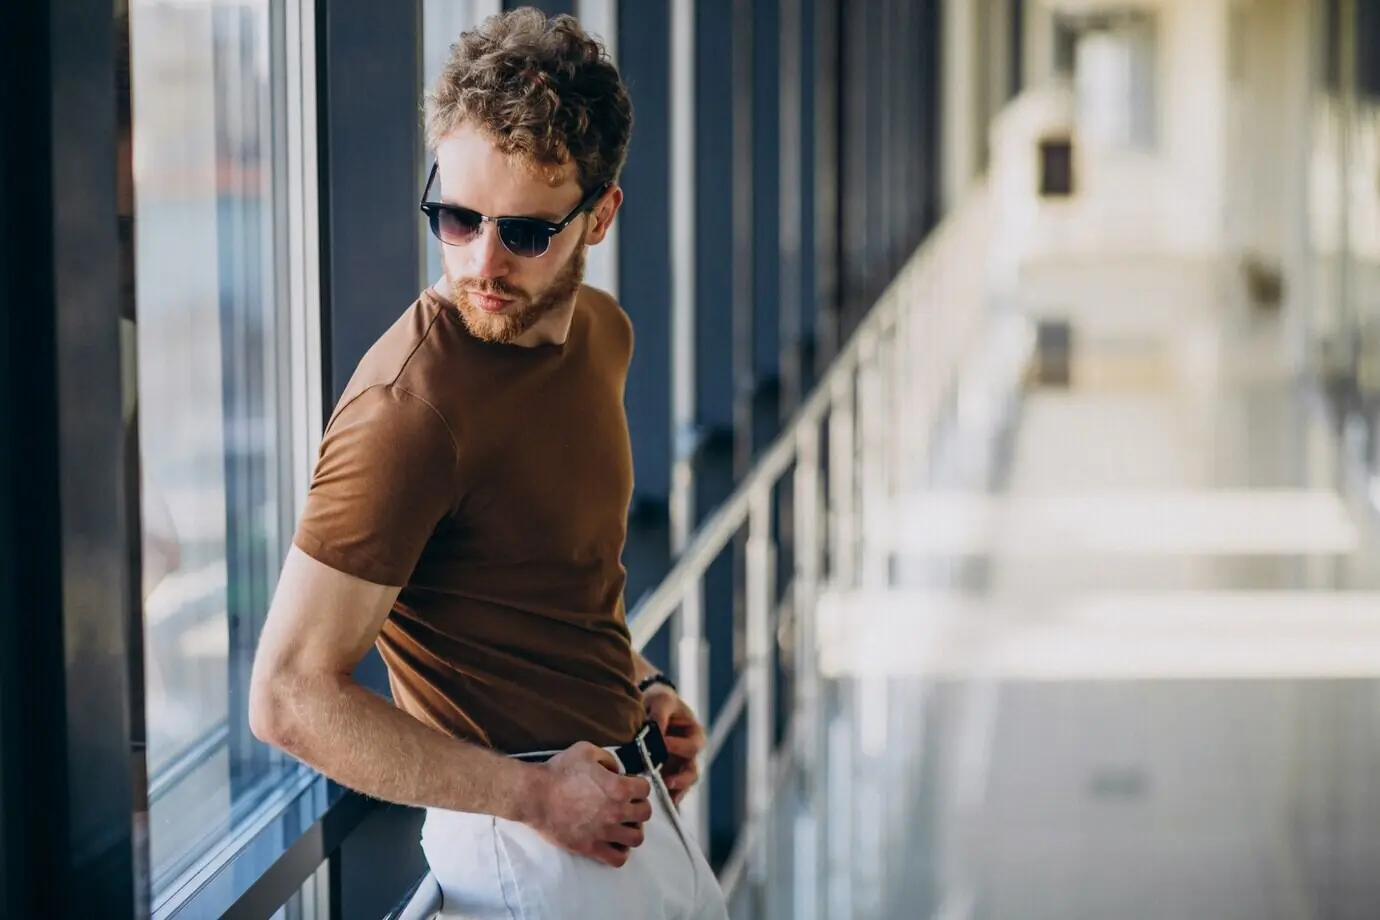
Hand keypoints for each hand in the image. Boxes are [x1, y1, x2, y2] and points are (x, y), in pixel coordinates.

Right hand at [527, 742, 652, 867]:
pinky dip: (621, 852)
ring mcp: (605, 832)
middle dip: (639, 806)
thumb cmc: (559, 771)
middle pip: (645, 814)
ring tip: (624, 825)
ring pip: (636, 839)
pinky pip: (617, 859)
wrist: (535, 796)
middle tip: (628, 804)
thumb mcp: (586, 751)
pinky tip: (615, 843)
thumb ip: (607, 759)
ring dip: (633, 830)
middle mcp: (617, 812)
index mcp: (618, 788)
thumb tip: (617, 770)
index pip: (645, 789)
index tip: (631, 785)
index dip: (639, 785)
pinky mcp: (591, 847)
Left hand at [642, 685, 705, 803]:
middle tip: (667, 781)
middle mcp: (689, 754)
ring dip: (674, 791)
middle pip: (692, 772)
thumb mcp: (662, 700)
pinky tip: (659, 804)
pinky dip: (666, 798)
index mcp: (694, 735)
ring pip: (683, 785)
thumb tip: (655, 733)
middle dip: (681, 778)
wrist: (648, 707)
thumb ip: (660, 714)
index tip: (662, 743)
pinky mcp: (666, 774)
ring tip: (664, 797)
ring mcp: (678, 767)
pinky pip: (670, 791)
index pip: (692, 746)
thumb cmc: (660, 701)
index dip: (679, 746)